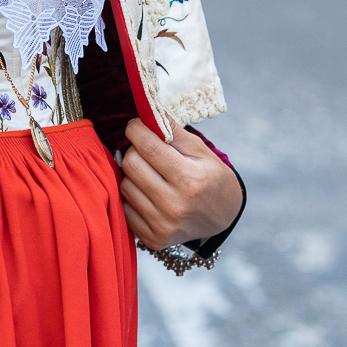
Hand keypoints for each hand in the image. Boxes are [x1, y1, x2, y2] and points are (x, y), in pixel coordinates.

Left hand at [120, 116, 242, 249]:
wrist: (222, 218)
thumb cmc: (211, 178)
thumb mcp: (201, 151)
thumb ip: (173, 130)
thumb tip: (148, 107)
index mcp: (190, 180)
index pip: (147, 146)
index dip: (136, 129)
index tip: (137, 125)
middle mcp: (175, 206)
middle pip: (131, 164)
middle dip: (134, 150)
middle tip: (146, 149)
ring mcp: (162, 226)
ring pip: (124, 185)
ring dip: (132, 174)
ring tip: (150, 172)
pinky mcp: (152, 239)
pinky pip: (124, 208)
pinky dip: (132, 196)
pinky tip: (147, 192)